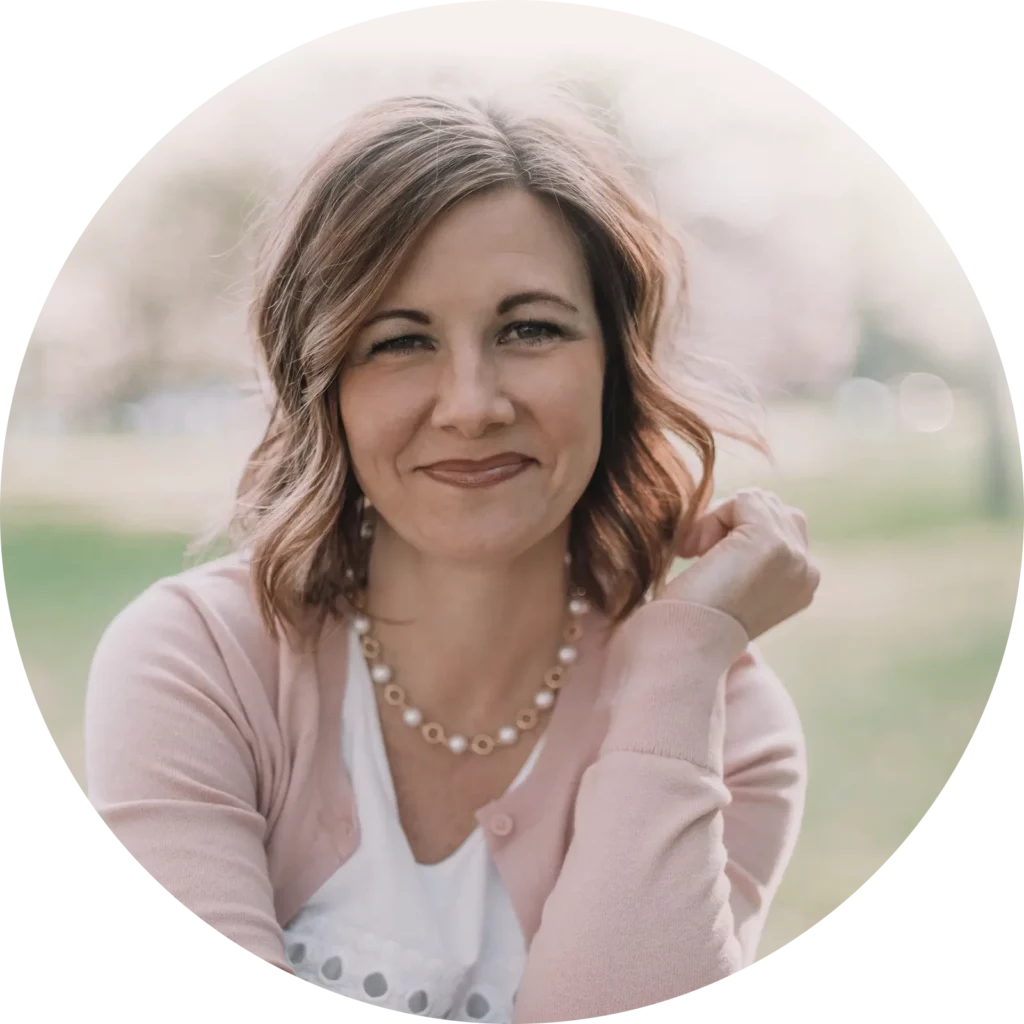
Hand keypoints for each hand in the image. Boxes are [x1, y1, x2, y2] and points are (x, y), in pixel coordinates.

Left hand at [657, 488, 820, 640]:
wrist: (684, 639)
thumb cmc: (694, 615)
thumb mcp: (736, 583)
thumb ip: (754, 551)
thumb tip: (749, 503)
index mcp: (803, 584)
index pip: (784, 526)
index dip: (740, 534)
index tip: (715, 568)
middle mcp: (807, 570)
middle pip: (772, 507)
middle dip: (732, 522)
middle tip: (703, 558)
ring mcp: (793, 554)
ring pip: (756, 501)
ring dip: (719, 521)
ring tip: (700, 556)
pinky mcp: (771, 540)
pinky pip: (743, 500)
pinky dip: (711, 519)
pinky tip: (698, 552)